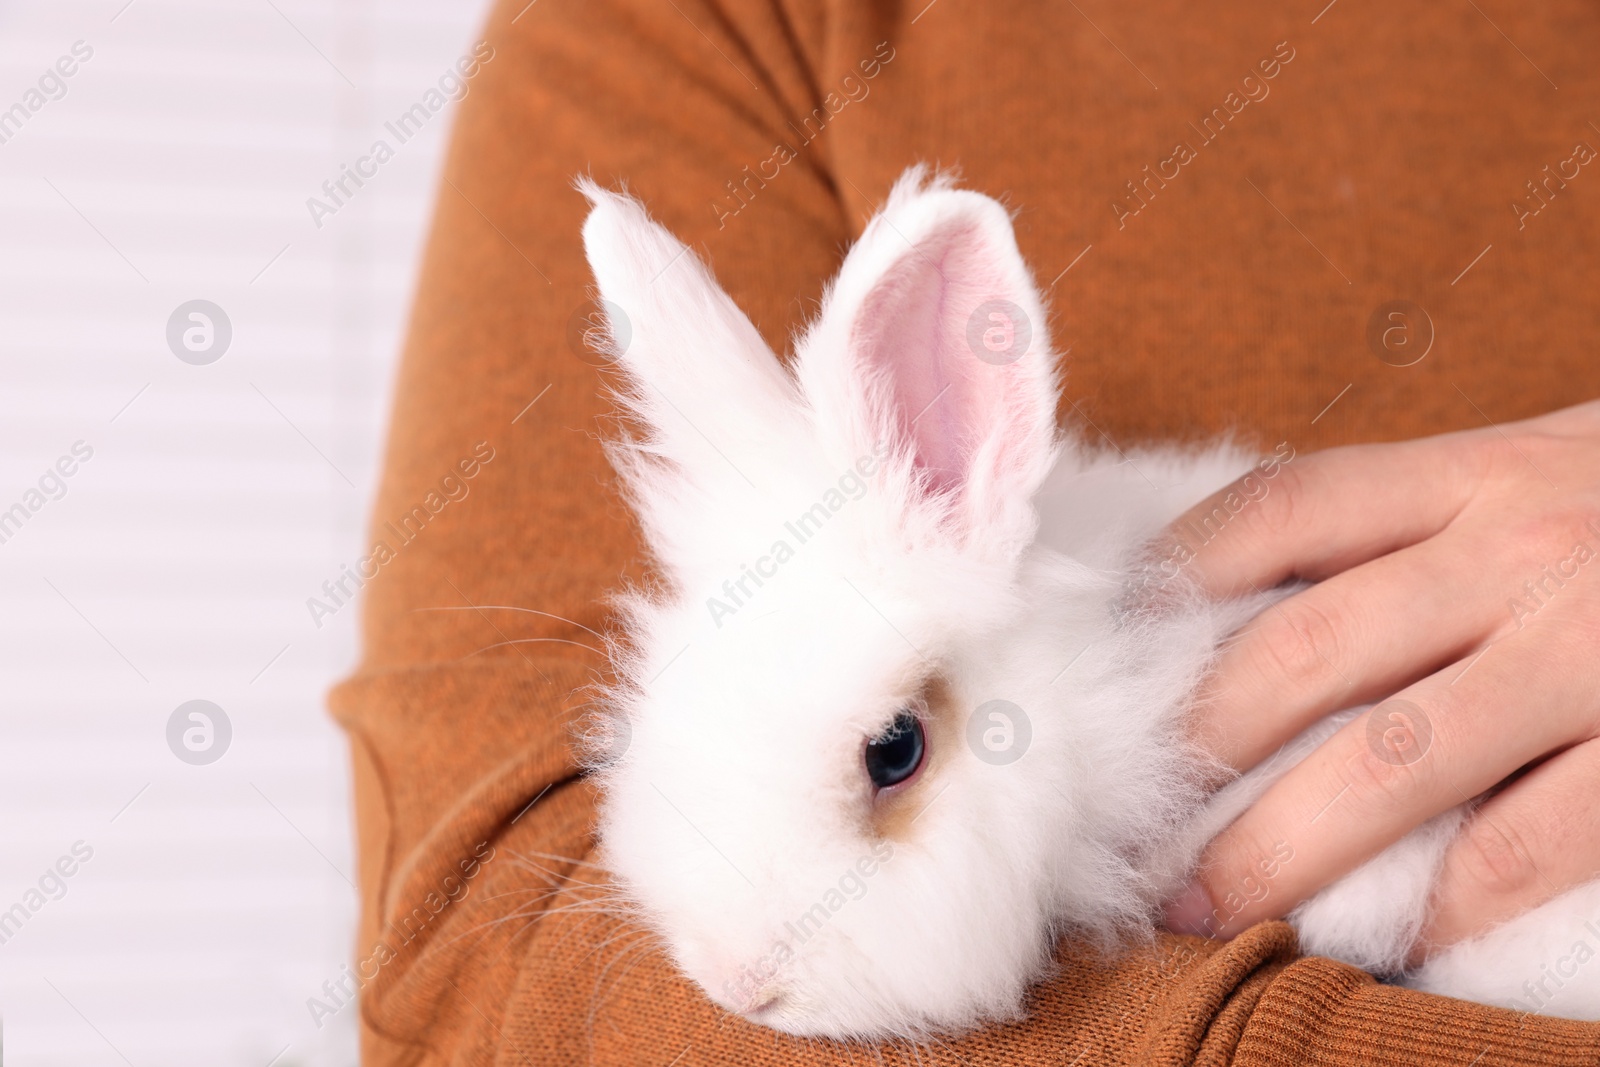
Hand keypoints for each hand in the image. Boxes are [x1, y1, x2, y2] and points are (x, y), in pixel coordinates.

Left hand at [1160, 400, 1599, 962]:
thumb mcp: (1539, 464)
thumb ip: (1415, 516)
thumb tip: (1252, 594)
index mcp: (1477, 469)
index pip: (1282, 508)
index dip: (1176, 574)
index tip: (1108, 644)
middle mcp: (1523, 549)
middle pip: (1307, 649)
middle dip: (1197, 744)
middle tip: (1122, 816)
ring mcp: (1594, 651)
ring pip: (1396, 763)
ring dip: (1281, 847)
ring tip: (1204, 905)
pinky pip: (1535, 842)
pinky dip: (1453, 901)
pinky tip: (1392, 943)